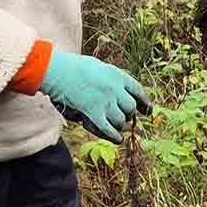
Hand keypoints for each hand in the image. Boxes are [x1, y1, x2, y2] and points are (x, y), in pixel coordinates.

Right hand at [37, 51, 152, 138]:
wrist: (58, 70)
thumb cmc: (73, 67)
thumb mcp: (98, 67)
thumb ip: (110, 78)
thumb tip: (119, 89)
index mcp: (117, 75)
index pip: (138, 91)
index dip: (144, 103)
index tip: (148, 111)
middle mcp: (115, 88)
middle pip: (130, 107)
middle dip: (129, 114)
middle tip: (125, 118)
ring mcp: (105, 101)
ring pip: (121, 119)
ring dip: (119, 124)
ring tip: (116, 127)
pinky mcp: (93, 112)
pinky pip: (109, 129)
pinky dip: (114, 136)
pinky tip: (118, 140)